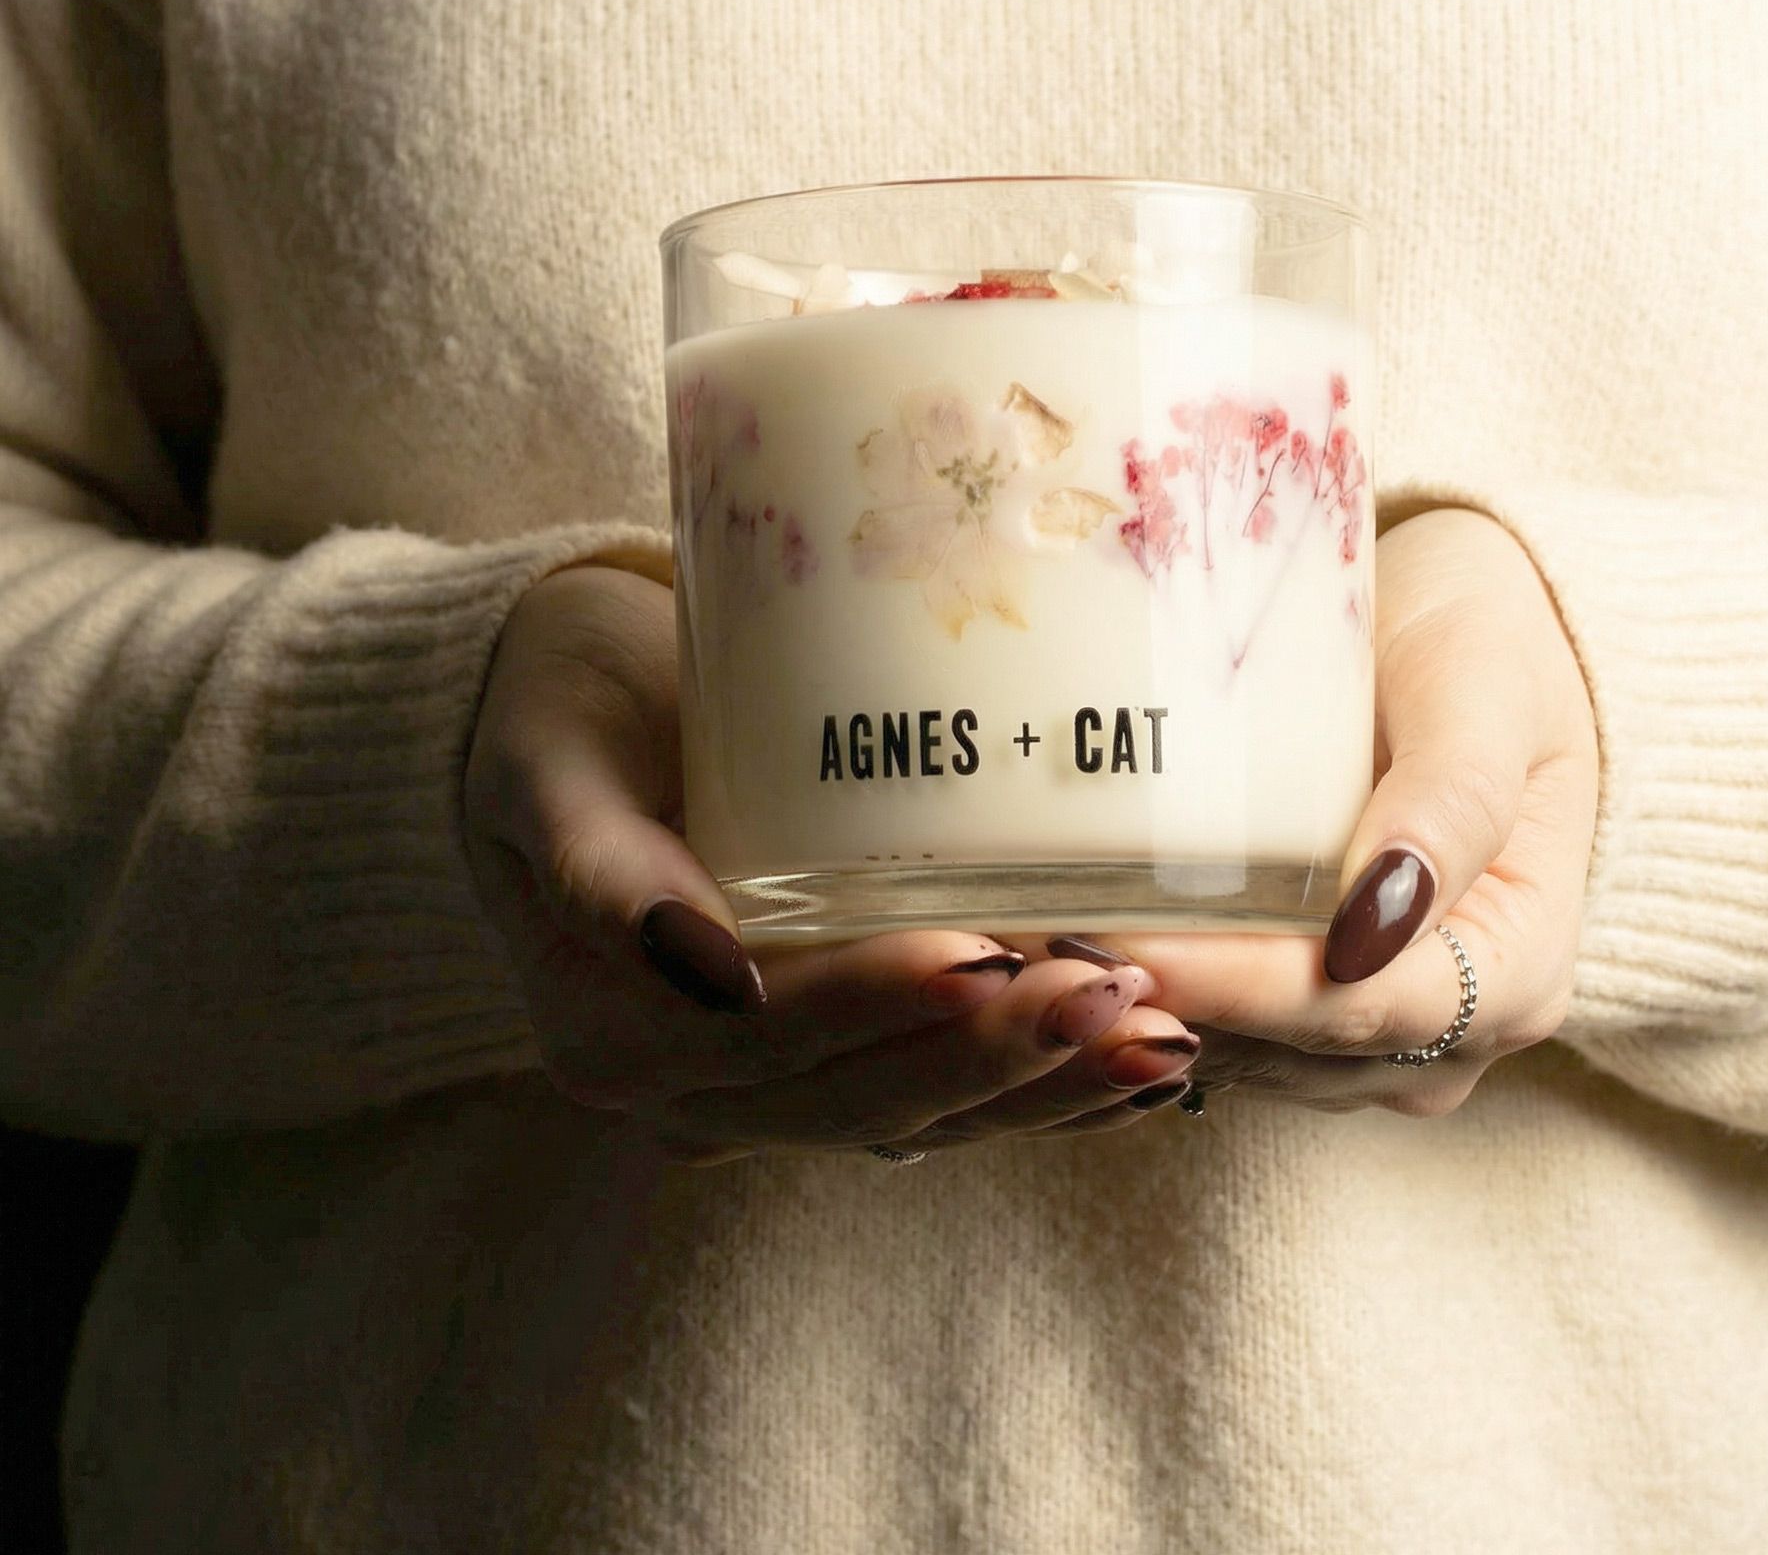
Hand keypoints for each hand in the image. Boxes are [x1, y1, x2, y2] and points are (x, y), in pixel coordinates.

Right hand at [462, 564, 1201, 1162]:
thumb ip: (600, 868)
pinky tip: (1137, 1070)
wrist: (572, 712)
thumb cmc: (560, 715)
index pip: (765, 1041)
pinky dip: (1039, 1095)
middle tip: (1114, 993)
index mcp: (611, 1029)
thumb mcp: (545, 765)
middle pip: (857, 1100)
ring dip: (1041, 1092)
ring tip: (1159, 1040)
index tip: (985, 954)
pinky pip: (936, 1099)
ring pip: (914, 1118)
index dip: (876, 1007)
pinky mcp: (829, 1056)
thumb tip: (699, 970)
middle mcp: (688, 1085)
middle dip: (992, 1058)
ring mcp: (763, 1085)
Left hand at [1012, 507, 1598, 1118]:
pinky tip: (1062, 944)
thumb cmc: (1488, 647)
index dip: (1239, 987)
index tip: (1126, 943)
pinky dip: (1151, 991)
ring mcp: (1377, 1031)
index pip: (1358, 1007)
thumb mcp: (1485, 694)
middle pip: (1290, 1050)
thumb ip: (1449, 804)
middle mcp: (1452, 1033)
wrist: (1474, 637)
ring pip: (1244, 1057)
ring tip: (1024, 946)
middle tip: (1034, 947)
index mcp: (1516, 969)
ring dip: (1141, 1010)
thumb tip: (1372, 929)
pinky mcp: (1310, 1007)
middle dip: (1165, 1004)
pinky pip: (1223, 1028)